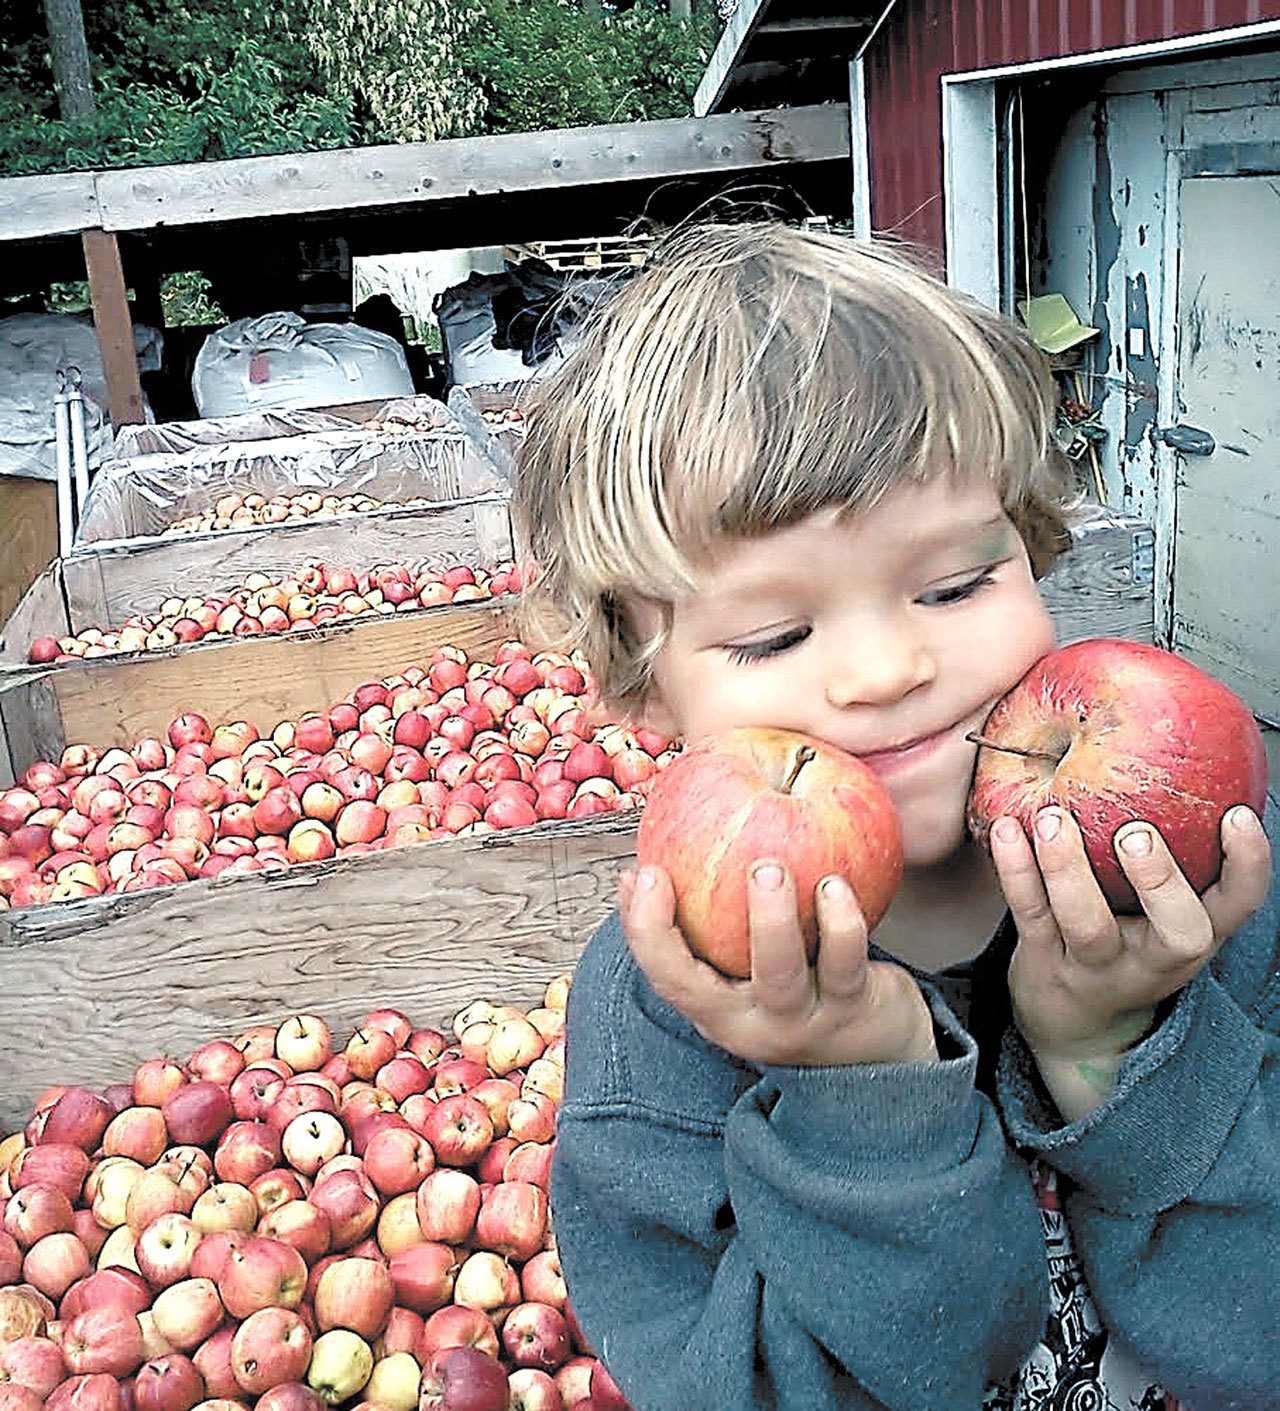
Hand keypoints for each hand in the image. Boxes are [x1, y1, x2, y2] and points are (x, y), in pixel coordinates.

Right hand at [619, 860, 937, 1068]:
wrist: (880, 1041)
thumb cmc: (804, 982)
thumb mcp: (752, 961)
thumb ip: (715, 917)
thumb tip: (664, 849)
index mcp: (717, 1010)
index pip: (664, 976)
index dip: (642, 928)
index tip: (638, 873)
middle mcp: (751, 1026)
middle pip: (697, 989)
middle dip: (671, 932)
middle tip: (668, 870)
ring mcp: (801, 1022)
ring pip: (779, 976)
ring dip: (770, 919)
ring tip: (769, 869)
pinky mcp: (851, 1010)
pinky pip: (844, 963)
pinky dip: (840, 922)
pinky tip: (835, 884)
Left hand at [992, 804, 1271, 1118]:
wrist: (1070, 1016)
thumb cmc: (1126, 937)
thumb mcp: (1162, 909)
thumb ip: (1178, 852)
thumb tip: (1183, 758)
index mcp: (1193, 934)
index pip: (1239, 905)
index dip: (1248, 864)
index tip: (1237, 815)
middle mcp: (1153, 957)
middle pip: (1178, 933)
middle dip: (1161, 881)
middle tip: (1137, 833)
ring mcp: (1097, 964)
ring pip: (1088, 925)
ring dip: (1069, 869)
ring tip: (1053, 819)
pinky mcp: (1043, 960)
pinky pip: (1029, 914)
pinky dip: (1015, 870)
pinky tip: (1006, 828)